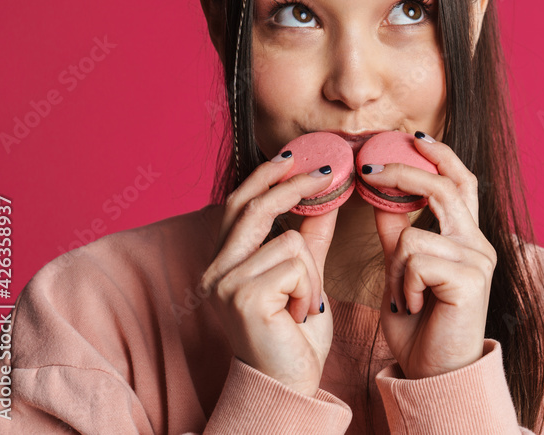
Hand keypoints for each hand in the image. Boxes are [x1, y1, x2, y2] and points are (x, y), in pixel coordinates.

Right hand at [199, 155, 339, 396]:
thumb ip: (310, 239)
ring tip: (304, 305)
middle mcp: (215, 270)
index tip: (294, 158)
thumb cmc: (294, 337)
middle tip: (329, 173)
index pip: (239, 204)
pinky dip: (310, 290)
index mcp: (223, 263)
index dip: (266, 176)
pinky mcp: (243, 296)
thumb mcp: (306, 278)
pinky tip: (299, 316)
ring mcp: (224, 283)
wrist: (289, 385)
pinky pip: (296, 265)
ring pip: (289, 241)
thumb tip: (324, 198)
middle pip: (255, 207)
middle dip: (295, 186)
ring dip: (312, 274)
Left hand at [364, 133, 496, 378]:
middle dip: (403, 174)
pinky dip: (403, 286)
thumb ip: (396, 234)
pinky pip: (415, 261)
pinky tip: (413, 308)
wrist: (433, 375)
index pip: (461, 182)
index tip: (412, 138)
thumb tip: (380, 197)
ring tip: (403, 298)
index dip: (440, 155)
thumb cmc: (419, 327)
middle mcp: (478, 244)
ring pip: (414, 236)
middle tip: (370, 172)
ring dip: (395, 270)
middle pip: (444, 188)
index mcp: (466, 239)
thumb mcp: (400, 273)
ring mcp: (478, 261)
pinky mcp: (471, 280)